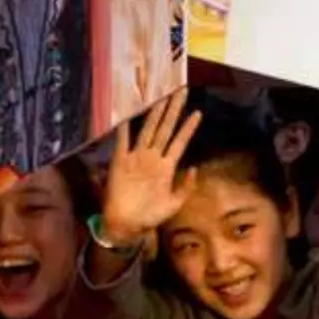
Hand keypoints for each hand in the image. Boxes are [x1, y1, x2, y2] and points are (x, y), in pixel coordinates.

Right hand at [100, 94, 200, 246]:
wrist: (126, 226)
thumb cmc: (150, 217)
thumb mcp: (173, 204)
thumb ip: (185, 187)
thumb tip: (194, 169)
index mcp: (166, 167)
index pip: (180, 142)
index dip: (188, 128)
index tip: (198, 112)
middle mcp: (152, 158)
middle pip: (165, 129)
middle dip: (173, 110)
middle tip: (181, 91)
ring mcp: (136, 158)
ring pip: (148, 130)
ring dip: (155, 113)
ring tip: (162, 96)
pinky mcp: (120, 162)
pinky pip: (122, 141)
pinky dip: (124, 128)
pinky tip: (127, 114)